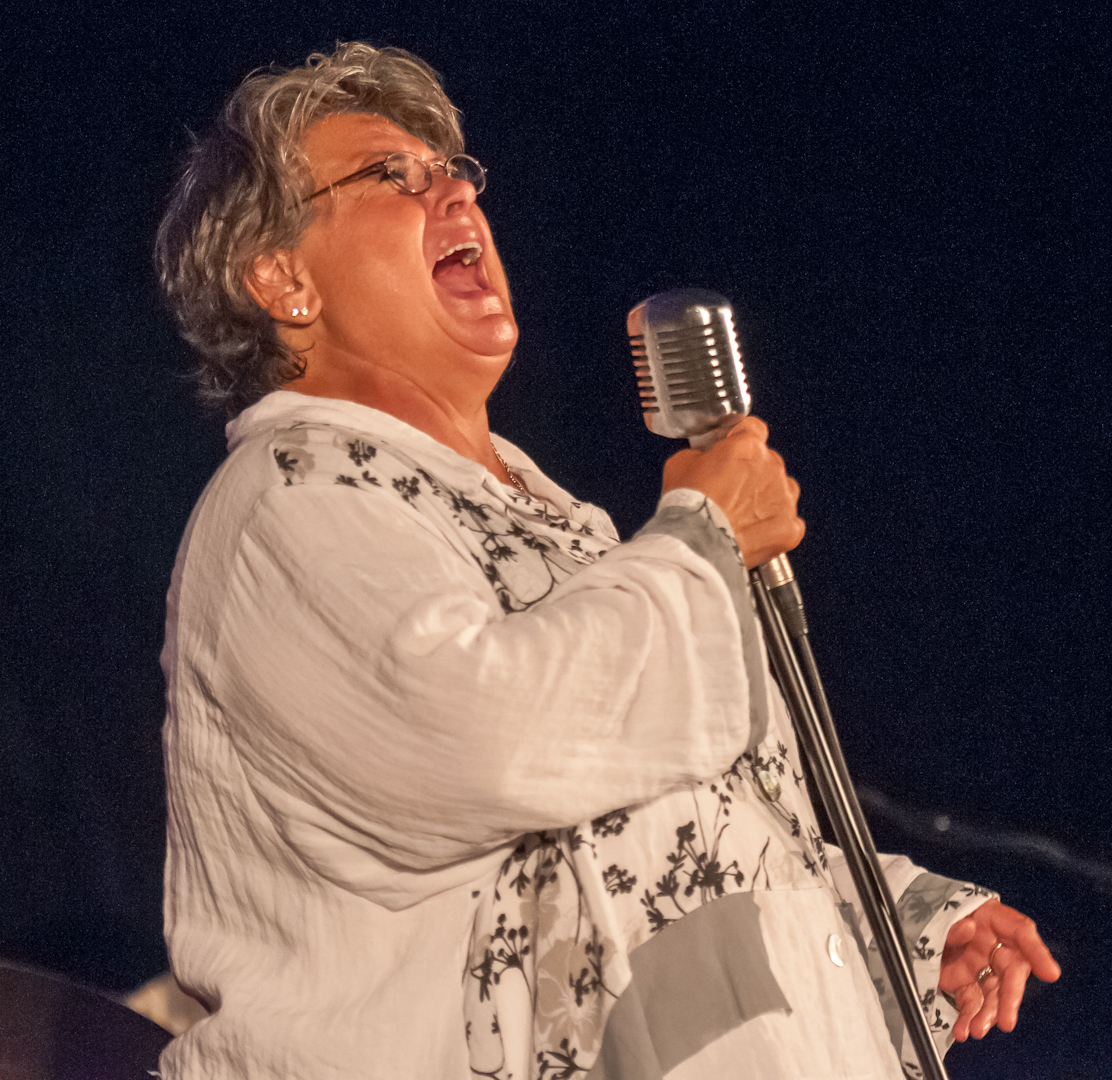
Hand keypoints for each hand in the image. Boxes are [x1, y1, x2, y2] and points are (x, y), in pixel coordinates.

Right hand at [661, 416, 804, 567]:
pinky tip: (754, 532)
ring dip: (766, 497)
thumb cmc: (688, 506)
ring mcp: (784, 498)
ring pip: (782, 490)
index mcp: (747, 446)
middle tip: (728, 488)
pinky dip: (774, 526)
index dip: (739, 436)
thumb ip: (701, 453)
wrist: (697, 544)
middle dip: (750, 471)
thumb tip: (705, 457)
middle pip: (767, 460)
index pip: (752, 428)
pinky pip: (789, 522)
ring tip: (742, 513)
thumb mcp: (680, 463)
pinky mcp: (789, 526)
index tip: (732, 444)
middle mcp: (771, 467)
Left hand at [939, 898, 1060, 1041]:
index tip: (1050, 973)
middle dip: (1009, 998)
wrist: (915, 919)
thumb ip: (953, 922)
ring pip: (992, 994)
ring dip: (986, 1014)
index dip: (1037, 952)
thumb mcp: (942, 910)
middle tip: (1006, 1020)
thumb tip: (969, 928)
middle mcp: (992, 945)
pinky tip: (963, 1030)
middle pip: (1010, 972)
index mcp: (991, 918)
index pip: (1020, 931)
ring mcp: (980, 965)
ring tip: (977, 1029)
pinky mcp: (965, 982)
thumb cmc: (936, 908)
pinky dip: (967, 1018)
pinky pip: (971, 1002)